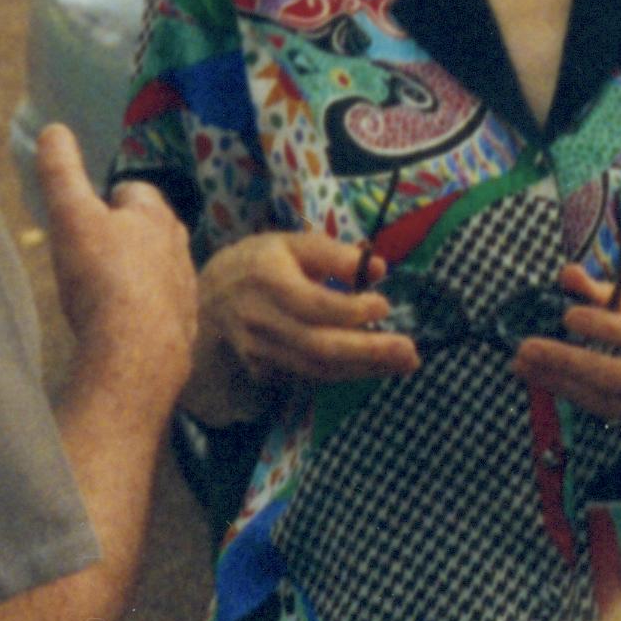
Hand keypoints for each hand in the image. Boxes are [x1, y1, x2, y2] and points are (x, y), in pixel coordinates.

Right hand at [34, 122, 195, 406]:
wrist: (134, 355)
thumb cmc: (101, 278)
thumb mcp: (71, 217)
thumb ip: (61, 172)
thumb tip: (53, 129)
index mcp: (155, 214)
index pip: (134, 190)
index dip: (107, 199)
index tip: (86, 213)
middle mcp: (179, 246)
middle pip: (150, 230)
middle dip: (125, 236)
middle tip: (92, 253)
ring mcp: (185, 289)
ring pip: (159, 270)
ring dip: (137, 275)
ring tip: (105, 291)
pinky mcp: (184, 327)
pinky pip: (163, 310)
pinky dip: (145, 312)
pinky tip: (123, 327)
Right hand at [199, 229, 418, 389]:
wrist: (209, 299)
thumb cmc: (260, 263)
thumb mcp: (292, 243)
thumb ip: (334, 254)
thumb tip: (377, 268)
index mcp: (268, 282)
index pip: (315, 304)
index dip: (352, 310)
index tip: (384, 304)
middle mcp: (263, 322)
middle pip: (320, 345)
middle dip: (368, 351)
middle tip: (410, 352)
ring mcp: (261, 352)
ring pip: (318, 368)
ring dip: (364, 369)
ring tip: (403, 363)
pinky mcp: (265, 371)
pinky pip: (310, 376)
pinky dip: (344, 374)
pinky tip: (374, 367)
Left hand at [512, 264, 620, 436]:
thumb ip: (612, 291)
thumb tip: (567, 276)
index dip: (602, 326)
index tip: (566, 313)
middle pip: (616, 376)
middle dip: (566, 363)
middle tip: (526, 349)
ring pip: (606, 402)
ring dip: (559, 384)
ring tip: (524, 367)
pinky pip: (608, 415)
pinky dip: (576, 397)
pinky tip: (549, 382)